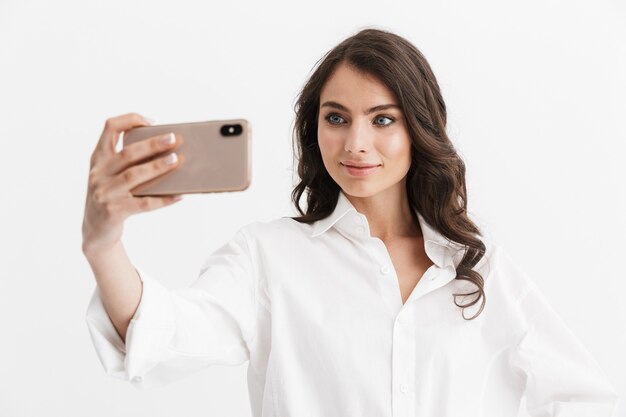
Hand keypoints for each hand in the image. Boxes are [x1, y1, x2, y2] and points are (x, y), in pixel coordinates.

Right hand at [82, 113, 183, 254]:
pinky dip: (163, 199)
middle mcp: (99, 173)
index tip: (151, 122)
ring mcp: (104, 193)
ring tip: (175, 161)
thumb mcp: (111, 176)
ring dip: (157, 167)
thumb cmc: (111, 197)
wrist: (96, 232)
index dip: (130, 120)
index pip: (109, 128)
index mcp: (98, 158)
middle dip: (152, 144)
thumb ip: (128, 162)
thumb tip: (166, 151)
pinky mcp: (114, 211)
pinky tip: (178, 195)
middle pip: (127, 153)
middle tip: (173, 138)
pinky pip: (143, 204)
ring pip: (134, 176)